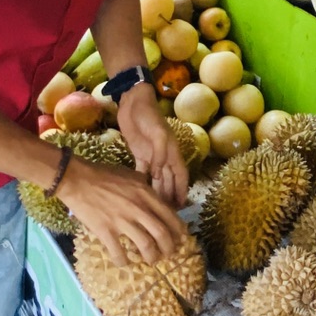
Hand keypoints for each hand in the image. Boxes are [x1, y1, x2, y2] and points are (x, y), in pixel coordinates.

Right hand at [58, 156, 186, 264]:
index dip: (178, 231)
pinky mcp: (106, 231)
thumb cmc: (103, 174)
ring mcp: (122, 221)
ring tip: (151, 260)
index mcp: (146, 194)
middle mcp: (138, 209)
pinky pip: (119, 253)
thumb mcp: (131, 175)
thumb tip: (155, 197)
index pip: (170, 216)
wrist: (77, 179)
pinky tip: (124, 263)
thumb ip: (145, 187)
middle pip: (162, 235)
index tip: (181, 239)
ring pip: (146, 246)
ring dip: (151, 257)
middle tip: (169, 254)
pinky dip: (124, 261)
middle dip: (169, 248)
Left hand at [118, 85, 189, 207]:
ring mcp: (152, 156)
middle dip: (170, 196)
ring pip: (157, 179)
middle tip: (167, 213)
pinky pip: (143, 172)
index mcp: (173, 152)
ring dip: (158, 191)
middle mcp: (164, 156)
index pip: (181, 175)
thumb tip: (158, 175)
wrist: (133, 102)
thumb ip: (159, 155)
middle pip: (169, 180)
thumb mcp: (157, 134)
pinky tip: (142, 193)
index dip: (182, 190)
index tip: (182, 206)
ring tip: (156, 208)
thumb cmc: (149, 116)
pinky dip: (144, 182)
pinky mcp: (139, 153)